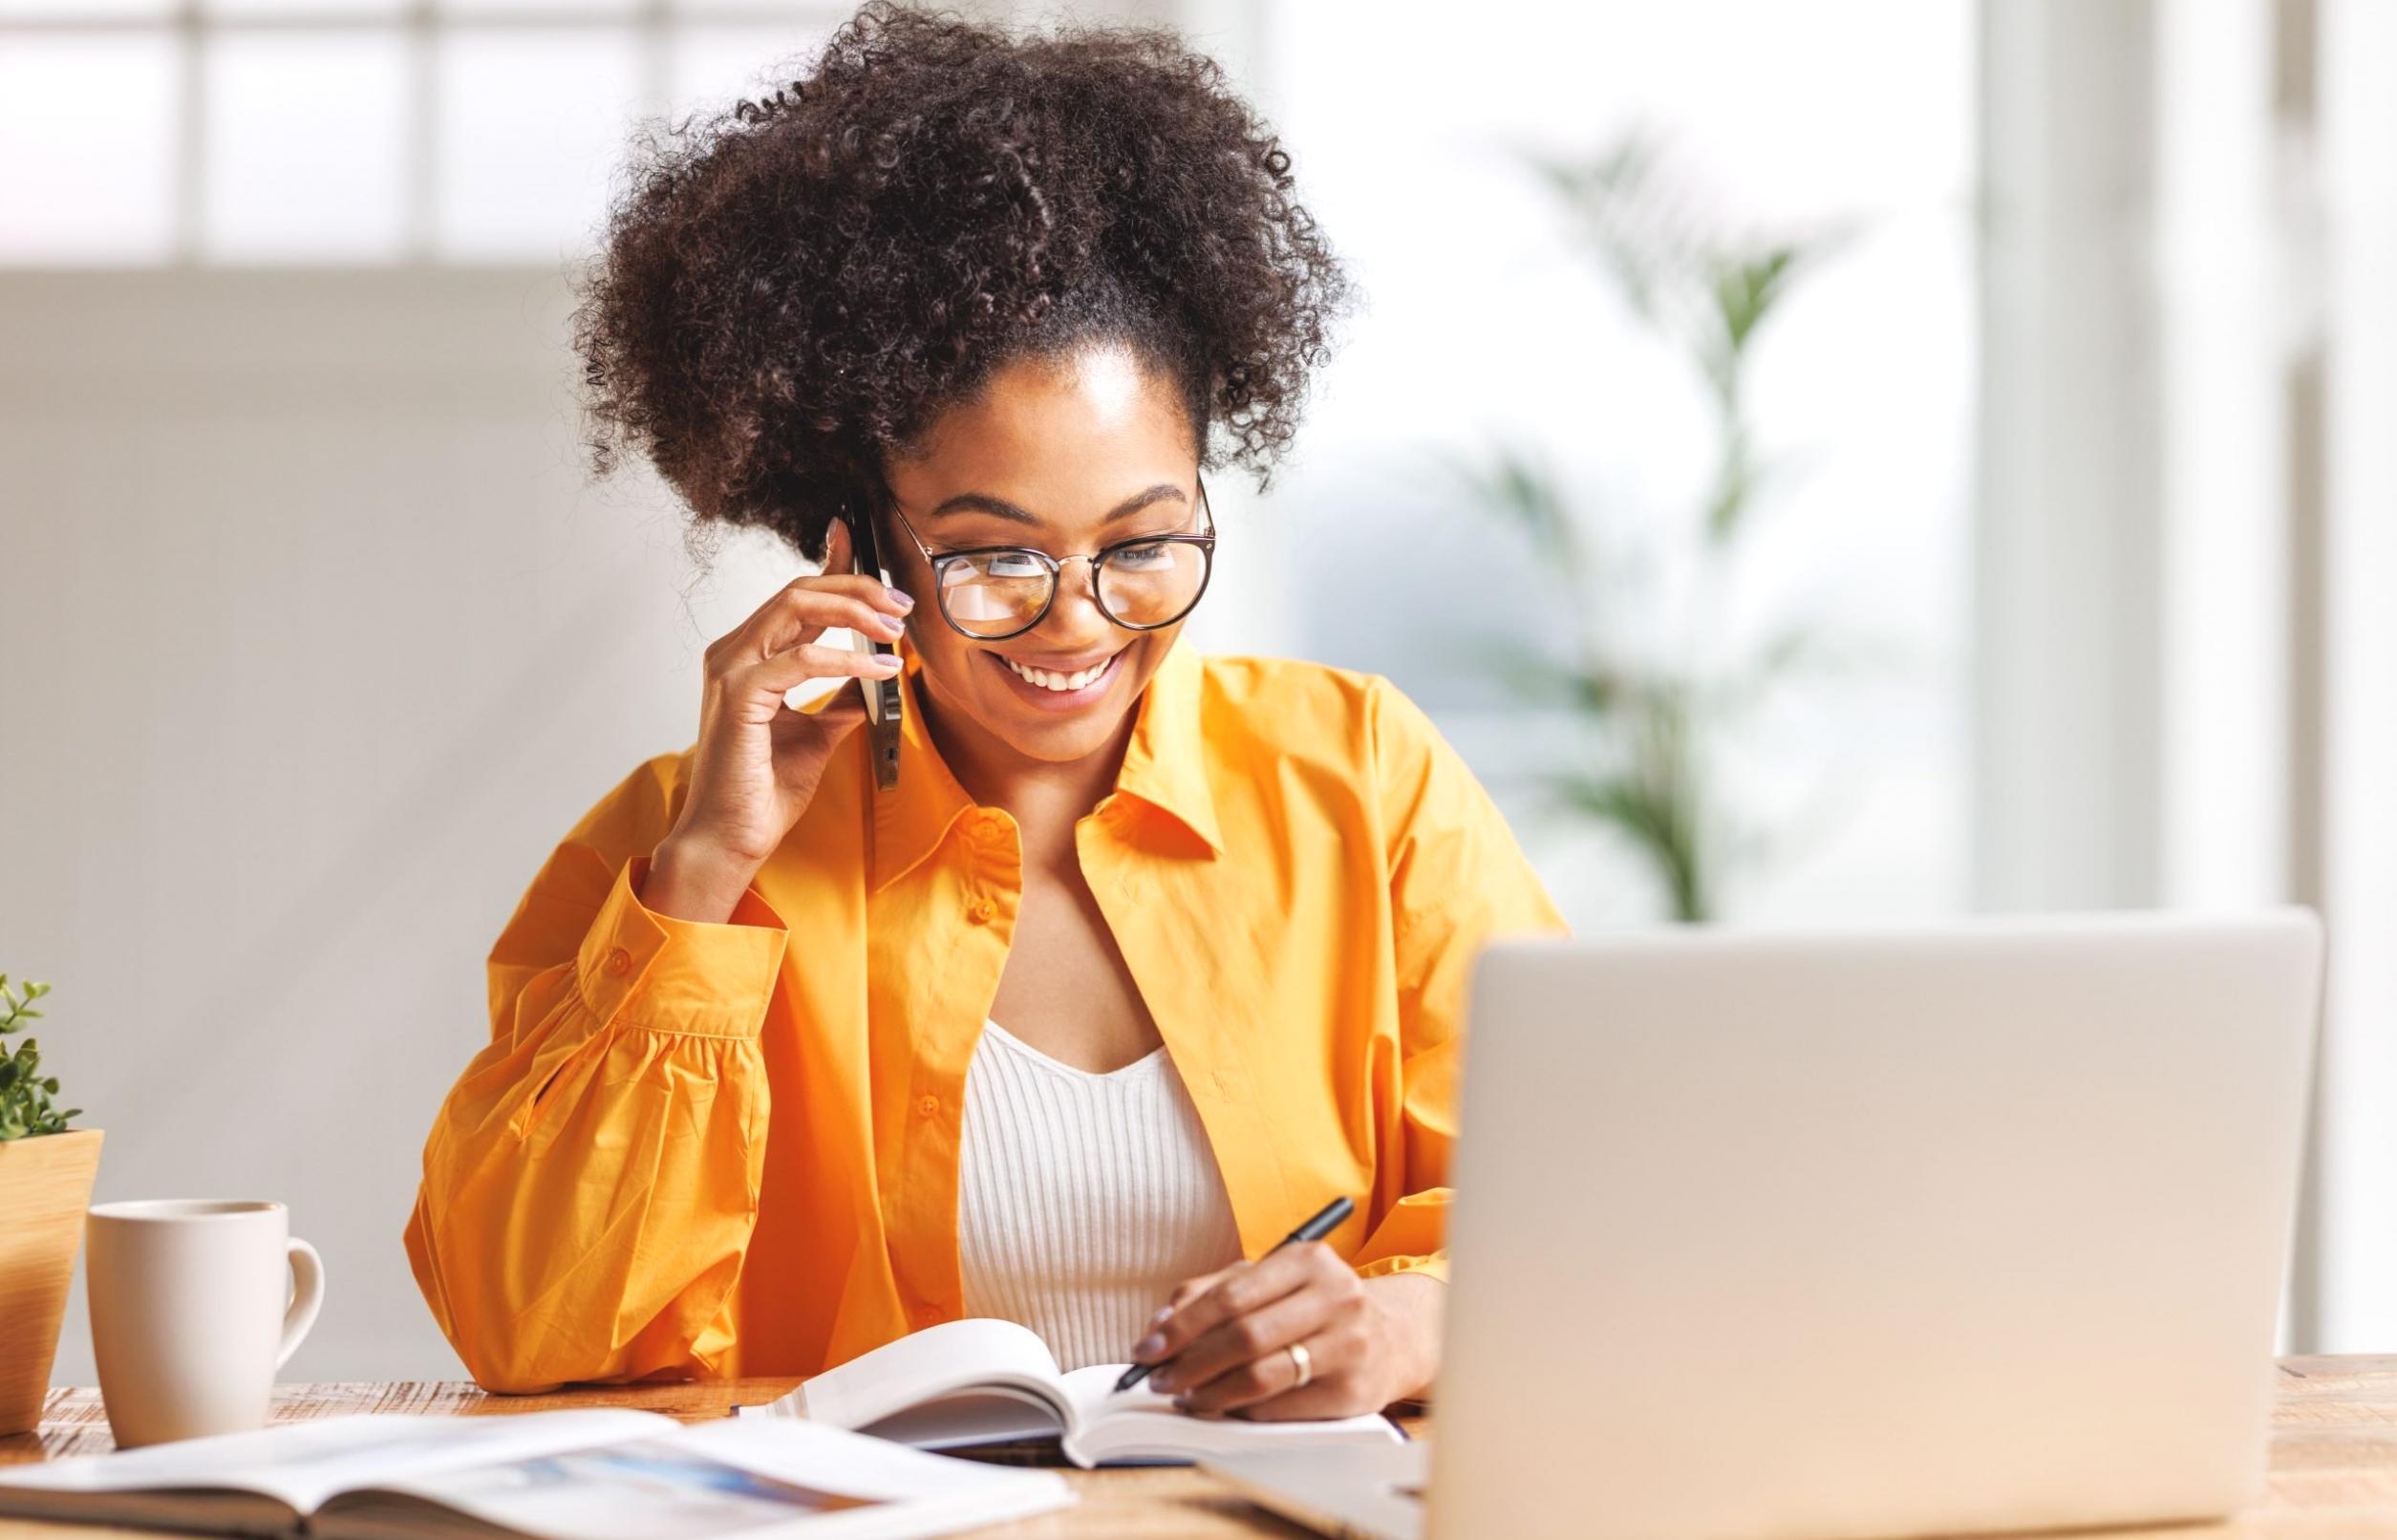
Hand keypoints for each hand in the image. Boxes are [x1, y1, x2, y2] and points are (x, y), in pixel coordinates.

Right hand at [661, 520, 912, 874]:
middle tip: (901, 603)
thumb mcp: (817, 734)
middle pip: (800, 591)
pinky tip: (880, 670)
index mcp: (748, 656)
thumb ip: (839, 699)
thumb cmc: (762, 789)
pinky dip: (848, 660)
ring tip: (896, 629)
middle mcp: (733, 653)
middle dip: (857, 588)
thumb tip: (876, 677)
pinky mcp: (739, 696)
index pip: (795, 596)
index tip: (861, 540)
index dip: (831, 564)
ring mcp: (731, 670)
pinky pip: (801, 660)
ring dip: (855, 612)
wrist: (730, 838)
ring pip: (797, 609)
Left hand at [1132, 1244, 1443, 1420]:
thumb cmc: (1315, 1307)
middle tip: (1158, 1380)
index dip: (1182, 1328)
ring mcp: (1350, 1345)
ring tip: (1187, 1397)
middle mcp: (1336, 1297)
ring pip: (1262, 1377)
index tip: (1147, 1350)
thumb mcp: (1270, 1281)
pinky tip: (1226, 1407)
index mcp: (1309, 1260)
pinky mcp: (1354, 1391)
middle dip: (1190, 1364)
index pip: (1231, 1296)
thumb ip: (1212, 1292)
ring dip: (1211, 1393)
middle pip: (1244, 1337)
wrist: (1392, 1337)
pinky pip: (1281, 1408)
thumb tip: (1160, 1325)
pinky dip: (1243, 1411)